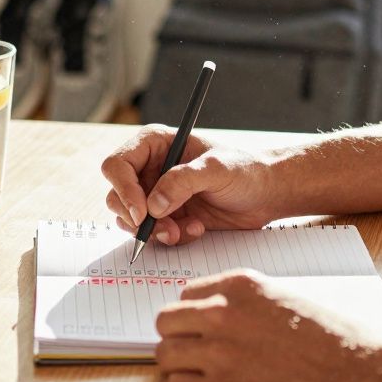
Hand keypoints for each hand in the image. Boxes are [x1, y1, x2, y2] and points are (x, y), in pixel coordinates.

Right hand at [100, 125, 279, 244]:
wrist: (265, 194)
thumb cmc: (246, 170)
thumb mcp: (217, 169)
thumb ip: (183, 181)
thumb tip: (153, 205)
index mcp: (155, 144)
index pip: (118, 165)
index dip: (123, 189)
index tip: (142, 213)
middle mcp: (150, 168)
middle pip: (117, 195)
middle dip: (137, 218)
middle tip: (164, 228)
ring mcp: (156, 194)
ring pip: (130, 219)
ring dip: (154, 231)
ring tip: (183, 229)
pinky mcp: (166, 216)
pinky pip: (152, 233)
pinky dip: (169, 237)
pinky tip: (195, 229)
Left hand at [154, 269, 381, 381]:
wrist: (358, 375)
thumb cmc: (331, 339)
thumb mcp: (283, 298)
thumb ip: (244, 302)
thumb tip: (211, 314)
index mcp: (239, 286)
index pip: (184, 294)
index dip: (192, 315)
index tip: (202, 329)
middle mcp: (222, 313)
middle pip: (166, 321)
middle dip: (178, 337)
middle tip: (195, 353)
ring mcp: (218, 353)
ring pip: (165, 355)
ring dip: (180, 366)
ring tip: (203, 375)